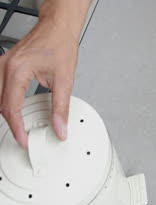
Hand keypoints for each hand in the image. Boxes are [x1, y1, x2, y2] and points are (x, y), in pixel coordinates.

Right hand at [0, 18, 78, 147]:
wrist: (58, 29)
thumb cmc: (60, 46)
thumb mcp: (65, 80)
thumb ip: (61, 107)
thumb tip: (60, 127)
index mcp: (17, 70)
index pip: (11, 107)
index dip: (17, 127)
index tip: (24, 139)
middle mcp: (5, 66)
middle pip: (1, 104)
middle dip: (12, 123)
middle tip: (24, 135)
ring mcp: (3, 65)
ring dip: (8, 112)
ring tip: (22, 125)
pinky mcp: (6, 65)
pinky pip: (1, 88)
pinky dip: (7, 101)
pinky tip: (17, 108)